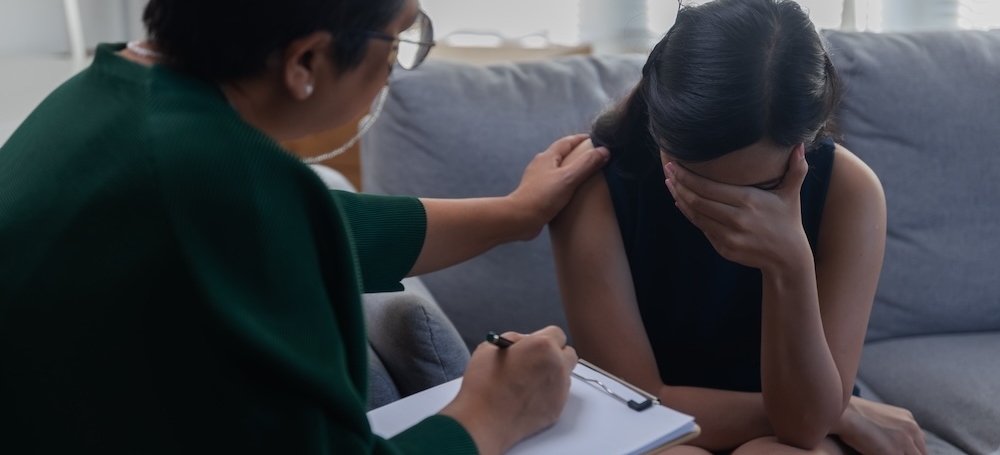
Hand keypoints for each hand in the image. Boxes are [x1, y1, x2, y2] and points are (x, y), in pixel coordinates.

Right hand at [440, 326, 577, 454]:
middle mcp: (557, 366)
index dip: (544, 338)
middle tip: (537, 360)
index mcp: (543, 346)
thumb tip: (524, 341)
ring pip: (564, 375)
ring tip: (528, 381)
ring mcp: (560, 389)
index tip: (536, 343)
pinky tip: (527, 396)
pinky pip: (558, 395)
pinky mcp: (557, 409)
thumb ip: (514, 340)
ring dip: (552, 374)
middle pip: (568, 354)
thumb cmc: (484, 385)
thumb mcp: (491, 348)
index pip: (557, 334)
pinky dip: (547, 393)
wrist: (484, 420)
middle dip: (555, 355)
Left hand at [508, 135, 609, 239]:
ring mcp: (538, 180)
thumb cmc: (542, 197)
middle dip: (578, 154)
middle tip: (594, 157)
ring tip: (586, 176)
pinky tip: (572, 193)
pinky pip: (555, 184)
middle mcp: (541, 165)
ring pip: (558, 170)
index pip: (567, 142)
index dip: (582, 139)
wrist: (520, 219)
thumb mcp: (569, 178)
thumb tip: (604, 151)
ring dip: (571, 170)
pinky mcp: (537, 193)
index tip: (596, 140)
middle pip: (562, 154)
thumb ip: (587, 164)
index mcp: (547, 157)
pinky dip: (566, 184)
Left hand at [664, 145, 809, 271]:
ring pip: (696, 215)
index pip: (709, 187)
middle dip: (679, 184)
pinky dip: (689, 214)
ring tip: (670, 184)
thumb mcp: (792, 194)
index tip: (674, 165)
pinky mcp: (724, 249)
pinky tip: (681, 202)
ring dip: (680, 198)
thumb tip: (800, 144)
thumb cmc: (788, 220)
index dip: (688, 176)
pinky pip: (702, 228)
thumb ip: (796, 169)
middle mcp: (737, 219)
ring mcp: (729, 236)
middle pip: (697, 200)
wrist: (787, 258)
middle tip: (668, 170)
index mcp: (749, 201)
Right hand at [835, 396, 926, 454]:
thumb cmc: (852, 415)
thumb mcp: (878, 418)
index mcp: (908, 419)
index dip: (910, 453)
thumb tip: (889, 443)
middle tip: (892, 453)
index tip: (900, 452)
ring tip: (883, 452)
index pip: (919, 444)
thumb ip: (891, 429)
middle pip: (920, 453)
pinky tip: (878, 453)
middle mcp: (912, 428)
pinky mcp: (895, 452)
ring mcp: (905, 440)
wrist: (841, 412)